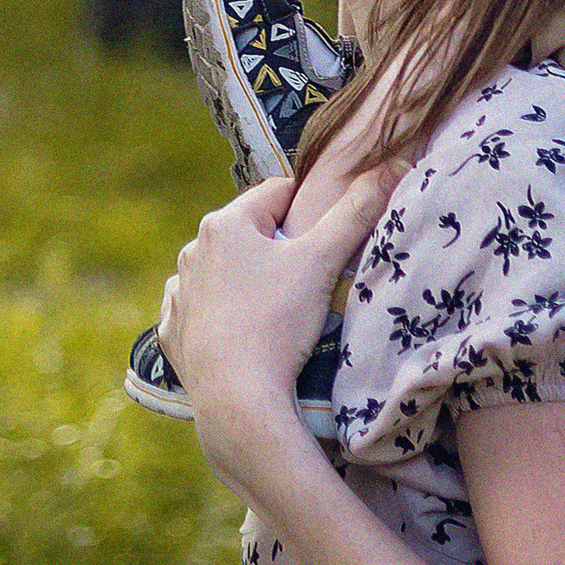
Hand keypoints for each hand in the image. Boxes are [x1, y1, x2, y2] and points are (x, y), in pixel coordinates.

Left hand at [159, 161, 397, 492]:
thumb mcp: (323, 262)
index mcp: (225, 223)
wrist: (237, 400)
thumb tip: (391, 164)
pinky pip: (199, 311)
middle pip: (250, 235)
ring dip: (248, 282)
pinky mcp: (172, 333)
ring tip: (280, 313)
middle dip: (279, 250)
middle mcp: (193, 250)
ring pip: (223, 273)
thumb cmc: (278, 323)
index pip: (277, 195)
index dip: (309, 211)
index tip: (328, 240)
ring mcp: (180, 293)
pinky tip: (242, 333)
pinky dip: (220, 317)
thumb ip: (356, 212)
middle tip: (310, 282)